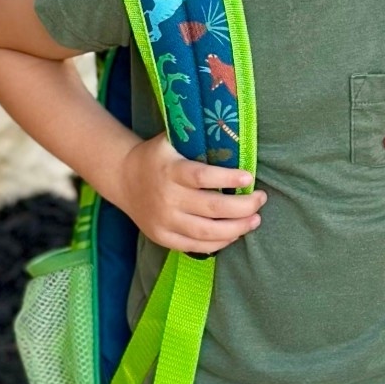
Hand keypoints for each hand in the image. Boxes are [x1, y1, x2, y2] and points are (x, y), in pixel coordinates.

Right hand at [118, 133, 264, 251]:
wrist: (123, 178)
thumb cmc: (158, 157)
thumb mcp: (171, 140)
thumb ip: (197, 140)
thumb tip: (235, 136)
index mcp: (170, 170)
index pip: (202, 177)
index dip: (228, 179)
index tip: (249, 178)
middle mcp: (167, 197)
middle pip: (212, 208)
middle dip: (243, 206)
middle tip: (261, 199)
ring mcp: (164, 220)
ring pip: (207, 232)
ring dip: (237, 228)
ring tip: (255, 219)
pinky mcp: (162, 237)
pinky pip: (195, 246)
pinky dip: (219, 242)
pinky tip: (235, 234)